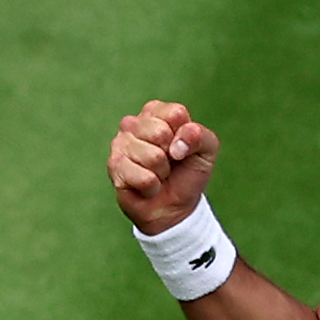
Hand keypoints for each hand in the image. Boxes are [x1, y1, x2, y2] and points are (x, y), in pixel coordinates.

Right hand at [108, 99, 218, 233]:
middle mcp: (134, 122)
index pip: (176, 113)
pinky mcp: (114, 166)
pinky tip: (147, 186)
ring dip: (161, 173)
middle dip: (171, 155)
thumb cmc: (187, 173)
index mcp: (157, 112)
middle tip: (168, 163)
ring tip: (157, 175)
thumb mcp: (206, 151)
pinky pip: (144, 177)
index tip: (182, 148)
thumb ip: (200, 136)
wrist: (173, 208)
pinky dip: (152, 187)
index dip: (186, 136)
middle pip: (160, 133)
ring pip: (153, 157)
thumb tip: (177, 143)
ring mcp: (120, 143)